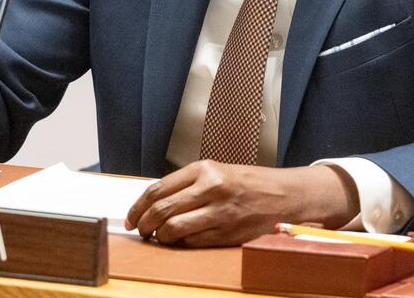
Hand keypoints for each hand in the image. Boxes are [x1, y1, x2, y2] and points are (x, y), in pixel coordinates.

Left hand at [124, 161, 357, 246]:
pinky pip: (193, 242)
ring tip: (158, 238)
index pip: (158, 189)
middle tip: (140, 230)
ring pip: (174, 228)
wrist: (282, 193)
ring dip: (160, 237)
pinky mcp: (227, 232)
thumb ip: (187, 183)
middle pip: (161, 210)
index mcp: (203, 169)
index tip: (131, 217)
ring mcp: (219, 211)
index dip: (138, 206)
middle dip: (144, 224)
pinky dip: (181, 244)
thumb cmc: (246, 181)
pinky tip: (179, 241)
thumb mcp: (215, 171)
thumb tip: (154, 202)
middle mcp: (210, 188)